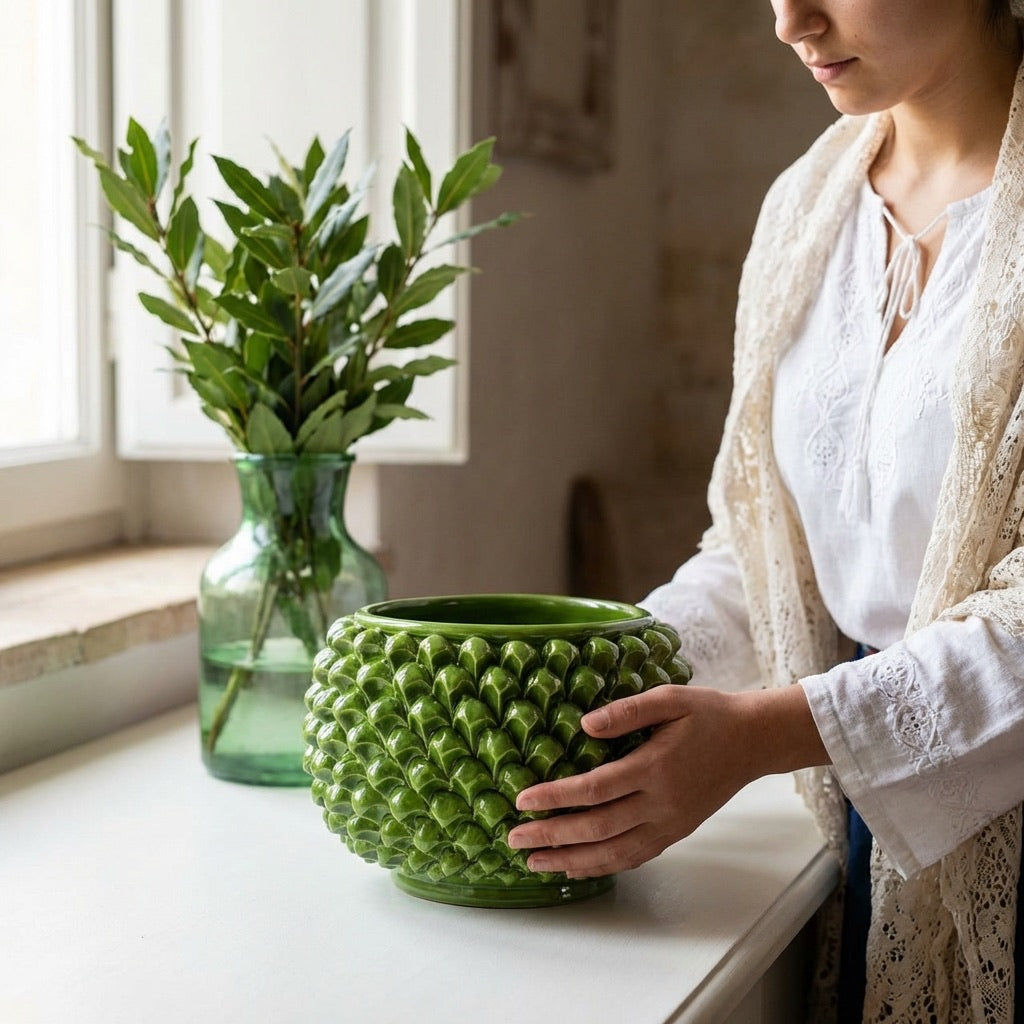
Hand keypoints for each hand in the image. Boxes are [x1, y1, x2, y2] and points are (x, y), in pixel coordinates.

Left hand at [505, 683, 826, 877]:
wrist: (752, 741)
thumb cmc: (708, 713)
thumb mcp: (670, 698)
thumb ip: (628, 711)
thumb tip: (585, 725)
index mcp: (655, 767)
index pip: (595, 789)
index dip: (556, 798)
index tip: (522, 801)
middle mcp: (661, 803)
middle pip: (597, 828)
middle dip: (552, 836)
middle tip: (515, 839)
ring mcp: (670, 823)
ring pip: (614, 852)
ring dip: (571, 860)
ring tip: (535, 863)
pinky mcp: (676, 832)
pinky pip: (635, 857)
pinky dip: (602, 866)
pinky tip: (576, 866)